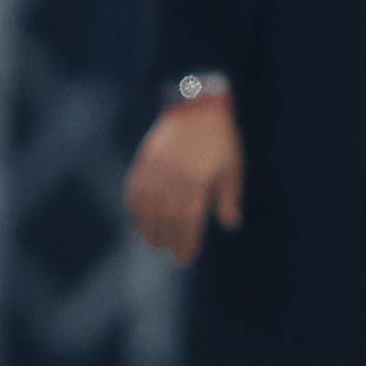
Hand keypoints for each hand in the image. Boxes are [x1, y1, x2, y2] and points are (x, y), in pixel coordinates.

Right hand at [126, 92, 241, 258]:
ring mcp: (155, 170)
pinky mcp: (143, 161)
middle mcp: (173, 179)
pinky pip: (133, 190)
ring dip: (147, 228)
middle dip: (166, 240)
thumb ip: (228, 198)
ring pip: (145, 208)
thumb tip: (230, 224)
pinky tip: (138, 219)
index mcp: (197, 183)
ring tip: (153, 241)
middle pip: (165, 220)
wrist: (196, 107)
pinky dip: (134, 208)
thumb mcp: (232, 168)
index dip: (185, 244)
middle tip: (169, 252)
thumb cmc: (220, 140)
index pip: (188, 223)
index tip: (185, 259)